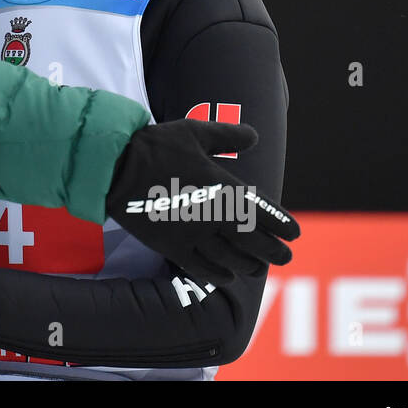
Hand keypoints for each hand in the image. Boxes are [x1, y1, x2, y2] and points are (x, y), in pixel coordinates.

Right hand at [105, 120, 299, 285]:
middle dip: (274, 252)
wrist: (115, 167)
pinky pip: (201, 268)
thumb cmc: (156, 146)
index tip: (293, 233)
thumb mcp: (194, 132)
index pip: (264, 213)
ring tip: (257, 268)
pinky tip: (227, 276)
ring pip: (231, 259)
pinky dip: (218, 274)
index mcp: (223, 187)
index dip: (282, 225)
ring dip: (249, 266)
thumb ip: (227, 136)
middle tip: (284, 257)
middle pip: (254, 242)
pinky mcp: (171, 247)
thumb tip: (253, 137)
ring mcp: (192, 234)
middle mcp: (213, 215)